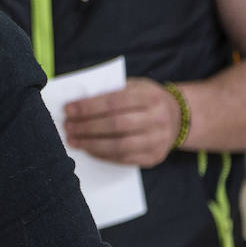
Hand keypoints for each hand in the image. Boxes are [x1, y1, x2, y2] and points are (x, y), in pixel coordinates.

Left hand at [63, 77, 179, 167]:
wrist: (178, 117)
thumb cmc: (145, 100)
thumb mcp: (134, 87)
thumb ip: (110, 91)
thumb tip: (77, 102)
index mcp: (151, 97)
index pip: (115, 101)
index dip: (89, 106)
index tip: (68, 109)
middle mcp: (158, 119)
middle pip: (116, 124)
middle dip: (87, 127)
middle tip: (67, 126)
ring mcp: (158, 140)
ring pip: (119, 146)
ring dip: (91, 144)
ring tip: (73, 140)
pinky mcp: (154, 157)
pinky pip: (124, 159)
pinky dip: (102, 155)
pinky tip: (88, 149)